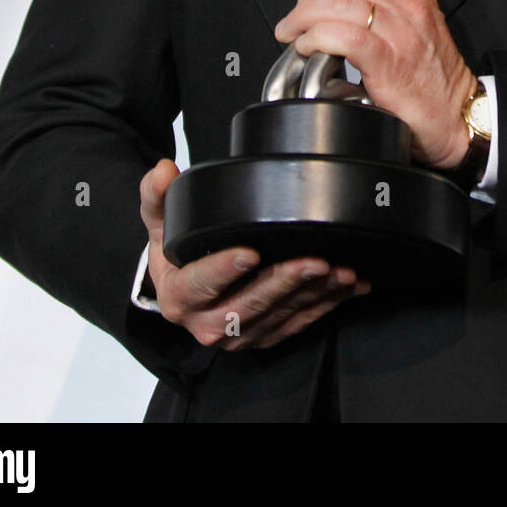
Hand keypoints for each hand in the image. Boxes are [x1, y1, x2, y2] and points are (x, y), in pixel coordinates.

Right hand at [139, 159, 368, 350]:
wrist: (185, 289)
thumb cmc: (177, 254)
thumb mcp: (160, 224)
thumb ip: (158, 195)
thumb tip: (162, 170)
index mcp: (180, 297)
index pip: (200, 284)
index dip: (224, 270)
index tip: (250, 252)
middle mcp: (208, 323)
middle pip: (249, 305)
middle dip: (284, 283)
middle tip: (314, 260)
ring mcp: (240, 335)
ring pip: (281, 316)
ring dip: (314, 294)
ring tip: (341, 271)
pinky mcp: (266, 337)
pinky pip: (300, 323)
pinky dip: (327, 305)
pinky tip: (348, 286)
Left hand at [274, 0, 474, 170]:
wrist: (454, 114)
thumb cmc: (433, 77)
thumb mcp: (418, 27)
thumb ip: (388, 5)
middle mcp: (410, 9)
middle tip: (298, 15)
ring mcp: (400, 35)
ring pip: (340, 4)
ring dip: (305, 16)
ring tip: (295, 31)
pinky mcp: (388, 64)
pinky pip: (343, 37)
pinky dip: (316, 38)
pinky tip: (308, 48)